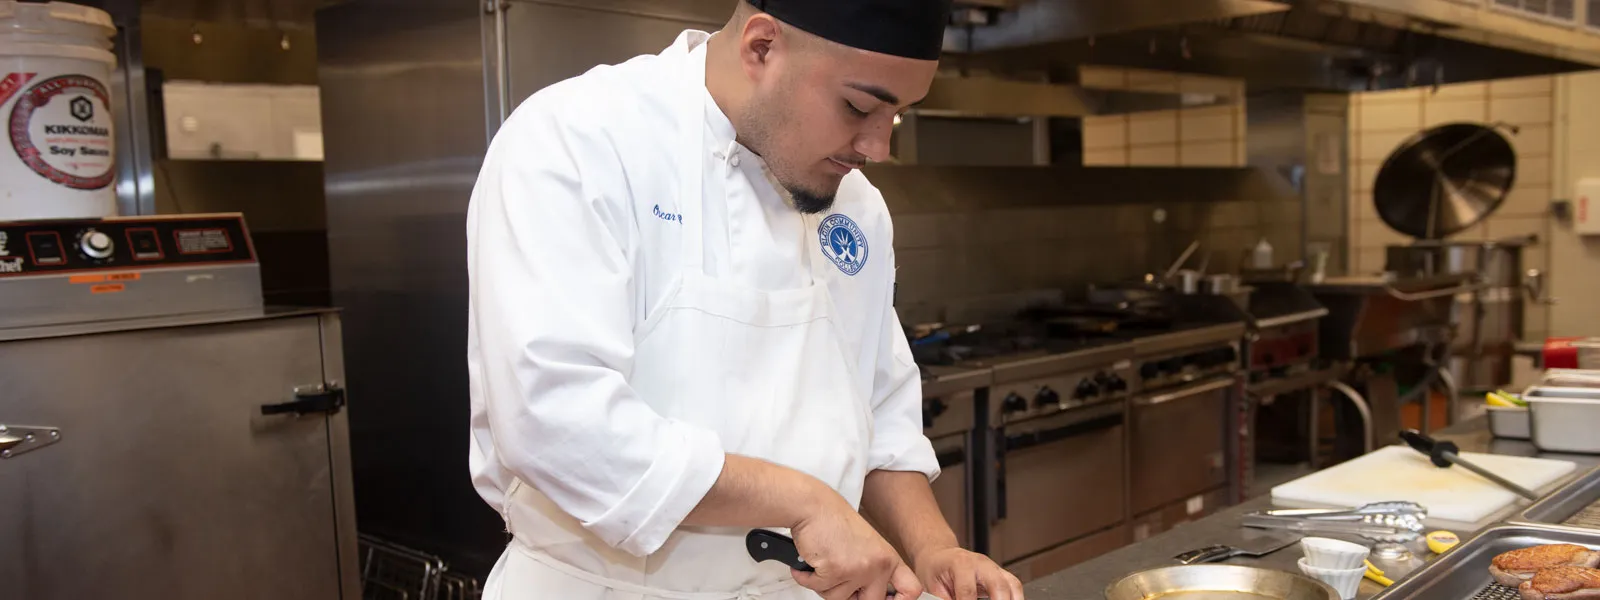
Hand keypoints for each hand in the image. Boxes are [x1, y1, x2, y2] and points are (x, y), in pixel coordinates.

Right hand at [790, 495, 924, 599]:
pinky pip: (817, 588)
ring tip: (824, 561)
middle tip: (839, 577)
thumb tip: (871, 596)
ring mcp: (857, 569)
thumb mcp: (866, 546)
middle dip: (850, 596)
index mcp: (888, 558)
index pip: (910, 589)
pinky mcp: (834, 571)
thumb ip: (873, 570)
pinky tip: (811, 562)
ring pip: (838, 598)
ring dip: (824, 585)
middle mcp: (878, 565)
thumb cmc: (835, 522)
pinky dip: (808, 578)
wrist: (813, 506)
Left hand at [914, 546, 1023, 599]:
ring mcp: (993, 568)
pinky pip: (1014, 587)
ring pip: (1013, 585)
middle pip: (998, 586)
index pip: (968, 592)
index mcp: (961, 564)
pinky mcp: (1000, 575)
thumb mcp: (933, 587)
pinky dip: (1015, 598)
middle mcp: (981, 564)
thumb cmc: (935, 569)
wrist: (939, 556)